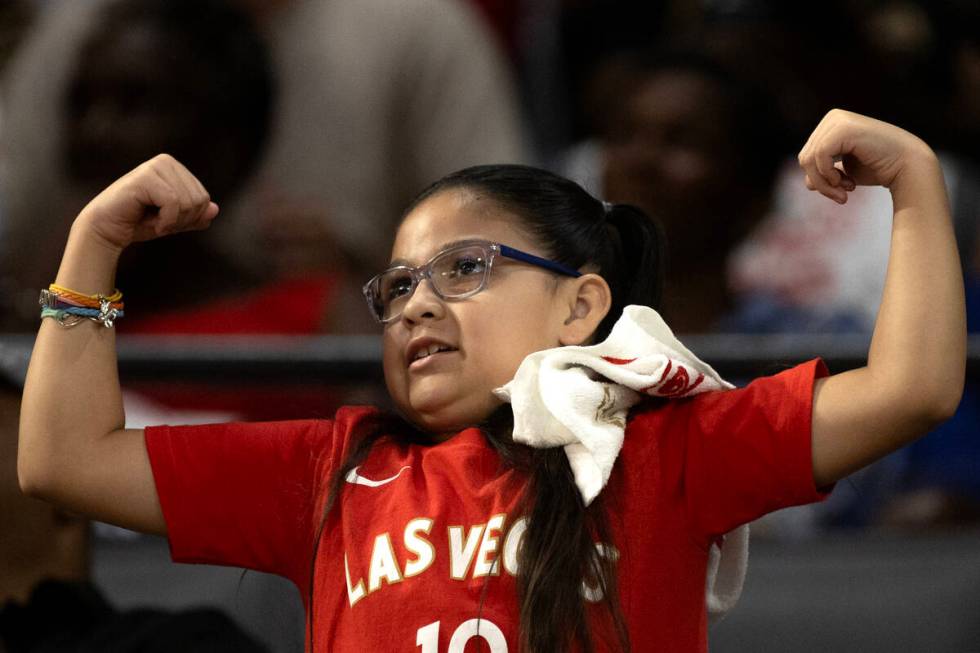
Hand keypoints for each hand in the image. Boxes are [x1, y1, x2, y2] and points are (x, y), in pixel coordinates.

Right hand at [74, 154, 218, 253]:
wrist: (107, 230)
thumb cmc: (139, 223)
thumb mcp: (175, 222)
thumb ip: (196, 216)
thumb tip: (215, 209)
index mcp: (175, 168)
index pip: (204, 198)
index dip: (190, 218)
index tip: (168, 221)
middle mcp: (166, 161)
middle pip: (199, 200)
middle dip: (183, 220)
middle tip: (161, 223)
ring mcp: (154, 166)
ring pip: (188, 202)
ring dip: (173, 221)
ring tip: (154, 221)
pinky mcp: (145, 177)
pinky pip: (174, 203)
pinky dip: (166, 220)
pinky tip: (151, 222)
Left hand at [797, 109, 936, 203]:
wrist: (908, 166)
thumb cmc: (879, 168)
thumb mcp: (845, 172)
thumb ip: (826, 174)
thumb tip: (807, 183)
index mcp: (832, 125)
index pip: (807, 156)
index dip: (818, 179)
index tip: (840, 191)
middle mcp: (833, 118)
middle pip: (805, 157)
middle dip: (820, 183)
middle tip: (841, 196)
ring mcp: (838, 120)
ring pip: (809, 159)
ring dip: (824, 184)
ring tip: (845, 193)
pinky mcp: (843, 128)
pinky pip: (819, 156)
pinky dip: (827, 175)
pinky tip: (848, 183)